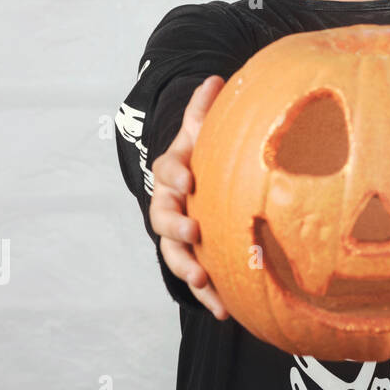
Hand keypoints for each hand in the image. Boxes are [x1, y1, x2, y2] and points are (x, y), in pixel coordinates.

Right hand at [147, 75, 229, 319]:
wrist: (195, 186)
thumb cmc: (202, 157)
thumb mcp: (201, 134)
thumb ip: (204, 111)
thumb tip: (215, 78)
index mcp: (173, 172)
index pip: (168, 171)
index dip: (176, 175)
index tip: (188, 180)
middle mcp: (169, 205)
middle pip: (163, 216)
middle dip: (176, 224)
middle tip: (193, 230)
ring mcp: (178, 235)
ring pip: (174, 252)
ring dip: (187, 266)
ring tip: (203, 277)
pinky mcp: (193, 258)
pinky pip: (197, 279)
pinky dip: (208, 295)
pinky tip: (226, 310)